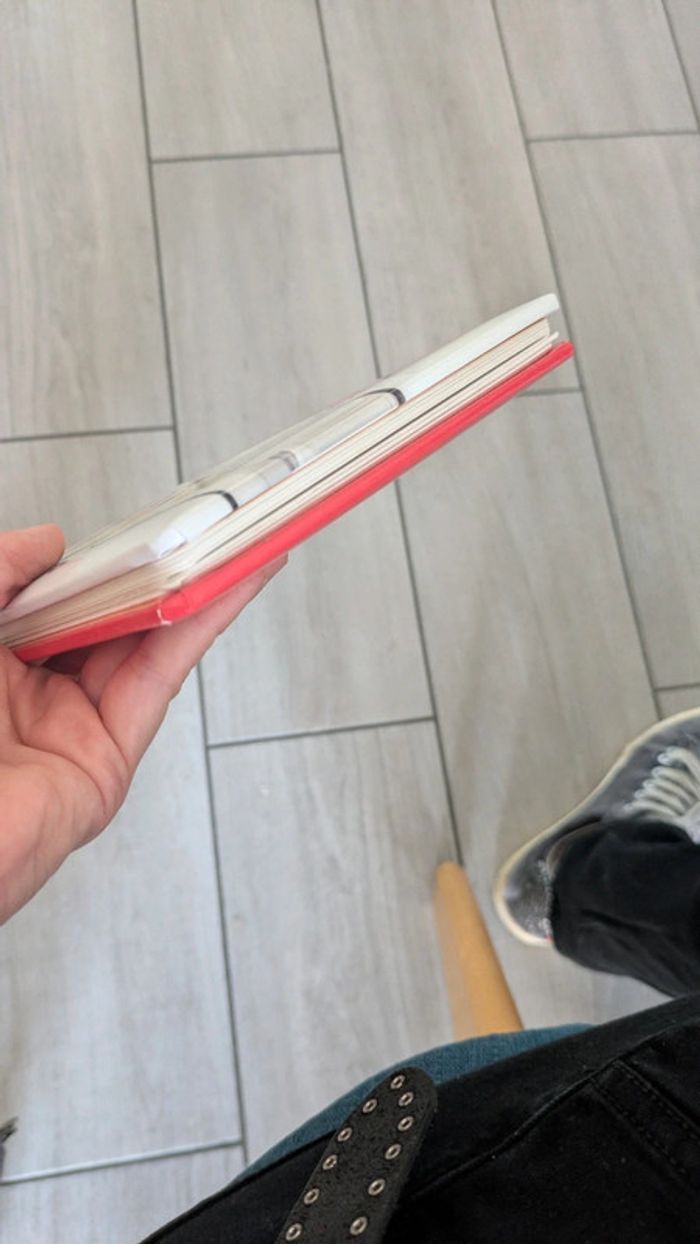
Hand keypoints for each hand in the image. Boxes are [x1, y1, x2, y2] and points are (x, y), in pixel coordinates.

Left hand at [0, 524, 284, 922]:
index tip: (132, 521)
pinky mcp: (106, 760)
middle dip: (157, 570)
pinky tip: (230, 586)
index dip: (95, 558)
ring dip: (196, 589)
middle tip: (203, 523)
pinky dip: (201, 627)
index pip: (51, 598)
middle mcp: (27, 694)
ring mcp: (70, 726)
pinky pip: (157, 680)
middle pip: (107, 618)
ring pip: (144, 643)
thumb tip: (49, 543)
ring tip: (238, 539)